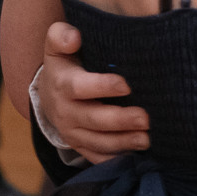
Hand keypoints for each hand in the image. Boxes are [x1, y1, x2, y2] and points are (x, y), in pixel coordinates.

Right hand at [40, 22, 148, 161]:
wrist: (49, 95)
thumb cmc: (63, 65)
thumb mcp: (57, 46)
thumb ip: (61, 36)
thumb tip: (74, 37)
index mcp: (63, 85)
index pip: (80, 87)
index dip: (102, 86)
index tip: (127, 85)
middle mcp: (66, 112)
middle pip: (94, 120)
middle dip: (121, 120)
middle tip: (147, 118)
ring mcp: (73, 133)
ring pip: (99, 142)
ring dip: (124, 142)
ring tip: (148, 139)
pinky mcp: (81, 147)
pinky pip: (98, 157)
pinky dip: (117, 159)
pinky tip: (138, 155)